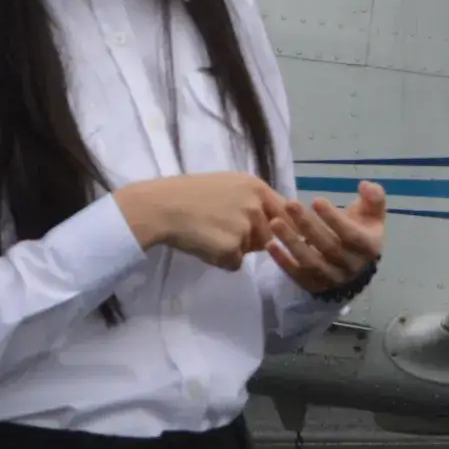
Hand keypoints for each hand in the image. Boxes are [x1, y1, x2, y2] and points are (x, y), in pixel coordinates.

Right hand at [116, 173, 285, 269]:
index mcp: (256, 187)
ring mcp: (246, 228)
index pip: (286, 212)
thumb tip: (273, 217)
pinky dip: (220, 260)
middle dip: (252, 239)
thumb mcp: (228, 185)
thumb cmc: (189, 193)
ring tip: (209, 234)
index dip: (283, 226)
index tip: (280, 234)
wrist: (161, 206)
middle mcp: (256, 206)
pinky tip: (203, 245)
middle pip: (269, 235)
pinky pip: (234, 263)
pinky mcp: (233, 249)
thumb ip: (252, 199)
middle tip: (222, 229)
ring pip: (251, 250)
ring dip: (235, 249)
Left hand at [268, 181, 385, 294]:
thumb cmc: (361, 230)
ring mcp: (332, 279)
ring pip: (311, 262)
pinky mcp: (315, 285)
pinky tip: (271, 245)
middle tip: (290, 204)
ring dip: (292, 243)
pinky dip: (283, 262)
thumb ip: (373, 197)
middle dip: (308, 225)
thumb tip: (364, 185)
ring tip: (275, 222)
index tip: (316, 199)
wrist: (355, 262)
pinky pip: (297, 275)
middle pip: (328, 247)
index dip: (334, 218)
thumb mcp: (372, 213)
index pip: (351, 235)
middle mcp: (352, 266)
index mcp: (368, 248)